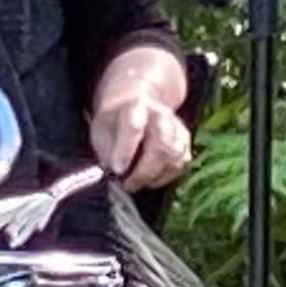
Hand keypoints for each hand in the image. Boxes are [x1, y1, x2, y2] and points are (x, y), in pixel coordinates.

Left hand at [89, 47, 193, 190]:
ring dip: (155, 177)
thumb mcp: (100, 129)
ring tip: (137, 182)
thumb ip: (107, 151)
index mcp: (135, 108)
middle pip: (161, 145)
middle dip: (143, 172)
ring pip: (174, 157)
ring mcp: (175, 127)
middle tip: (127, 185)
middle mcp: (160, 115)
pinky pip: (181, 164)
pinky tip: (151, 178)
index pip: (134, 128)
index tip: (117, 170)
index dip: (125, 151)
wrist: (137, 102)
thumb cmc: (116, 121)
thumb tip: (115, 174)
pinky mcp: (185, 140)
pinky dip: (166, 177)